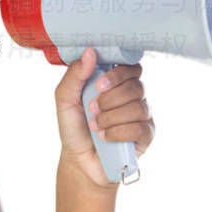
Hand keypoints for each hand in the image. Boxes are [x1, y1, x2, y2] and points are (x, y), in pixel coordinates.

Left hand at [54, 46, 154, 188]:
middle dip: (110, 98)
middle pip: (135, 86)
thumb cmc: (74, 126)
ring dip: (111, 117)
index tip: (99, 85)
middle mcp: (132, 96)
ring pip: (138, 107)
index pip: (130, 67)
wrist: (79, 160)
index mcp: (116, 82)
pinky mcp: (146, 134)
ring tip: (94, 125)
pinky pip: (140, 127)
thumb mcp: (65, 99)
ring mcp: (142, 115)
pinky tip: (104, 136)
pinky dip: (118, 132)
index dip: (118, 74)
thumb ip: (75, 74)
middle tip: (92, 108)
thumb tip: (90, 52)